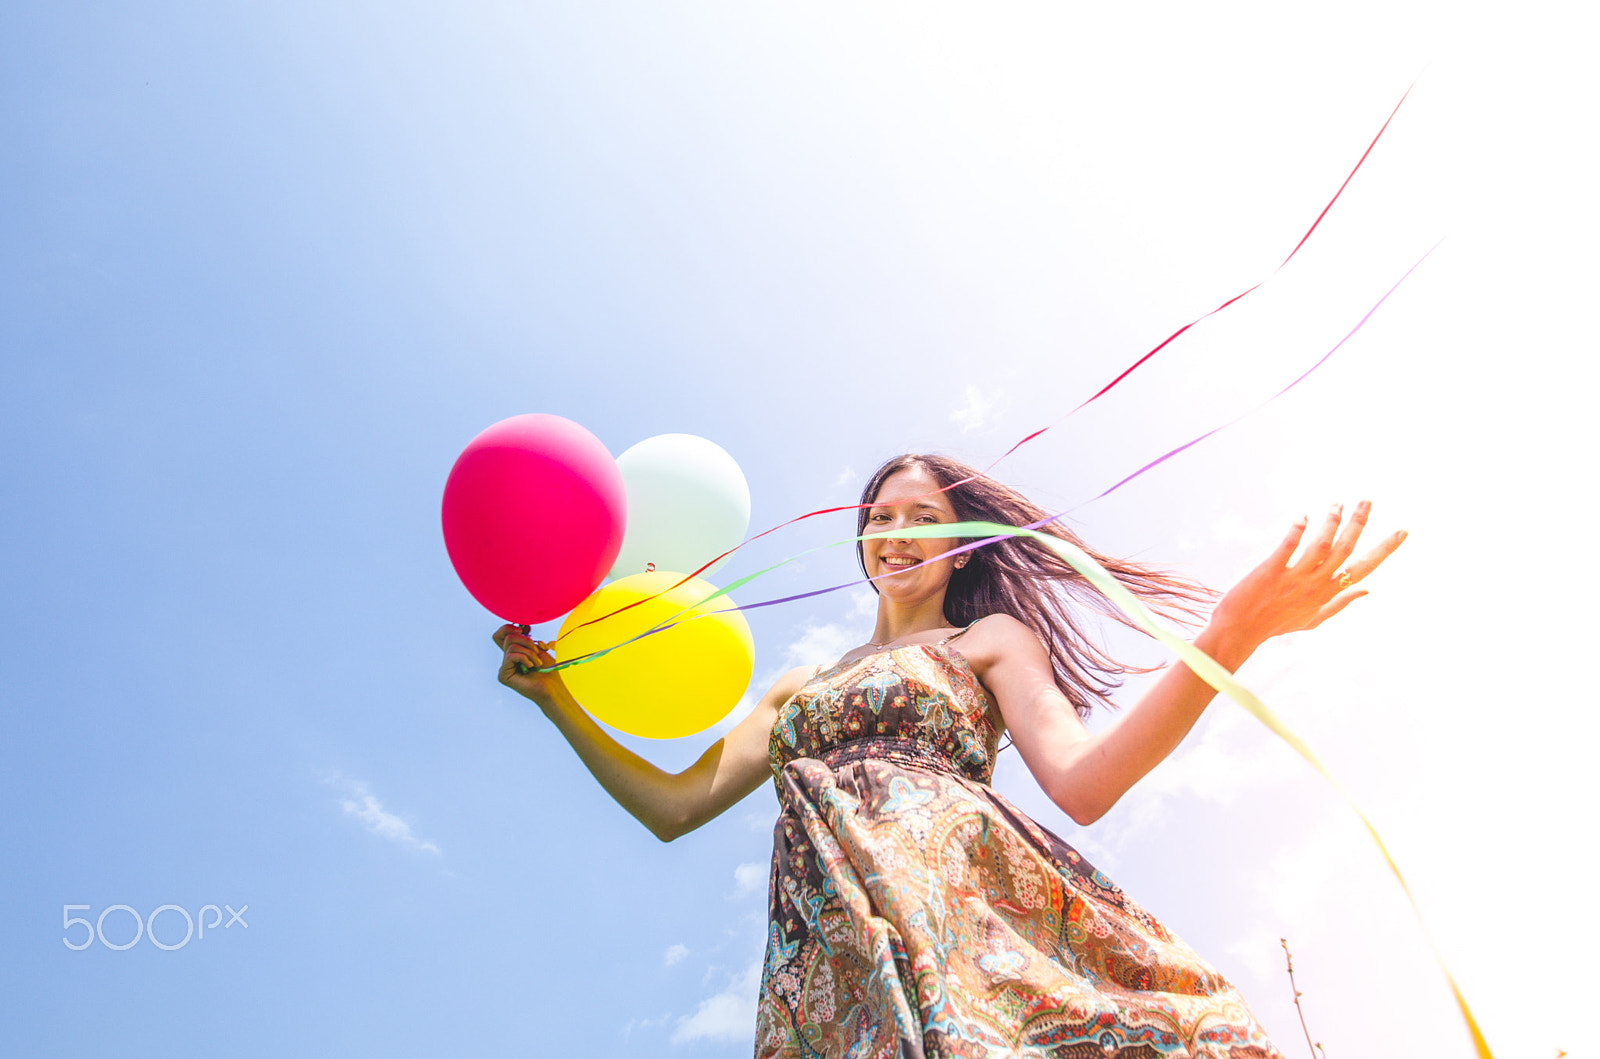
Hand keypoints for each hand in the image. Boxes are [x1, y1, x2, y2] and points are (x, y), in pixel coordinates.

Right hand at [493, 624, 564, 706]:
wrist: (554, 687)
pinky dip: (524, 658)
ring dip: (529, 652)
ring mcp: (504, 668)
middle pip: (507, 637)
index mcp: (514, 653)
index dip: (509, 628)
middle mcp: (507, 660)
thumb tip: (518, 628)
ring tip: (537, 663)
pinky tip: (531, 667)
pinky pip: (510, 656)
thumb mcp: (537, 648)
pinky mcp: (503, 675)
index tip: (524, 630)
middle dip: (526, 641)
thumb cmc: (549, 669)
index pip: (501, 634)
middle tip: (537, 651)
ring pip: (511, 646)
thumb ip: (524, 639)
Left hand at [1211, 502, 1405, 653]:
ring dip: (1330, 523)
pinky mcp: (1270, 572)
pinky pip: (1287, 549)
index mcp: (1328, 592)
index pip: (1363, 568)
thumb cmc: (1276, 624)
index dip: (1384, 549)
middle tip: (1367, 500)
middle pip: (1344, 550)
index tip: (1402, 531)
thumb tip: (1366, 590)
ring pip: (1320, 547)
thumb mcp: (1314, 619)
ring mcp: (1294, 578)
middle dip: (1358, 524)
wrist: (1240, 631)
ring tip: (1338, 503)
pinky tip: (1302, 516)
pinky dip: (1296, 532)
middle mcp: (1315, 584)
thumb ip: (1341, 603)